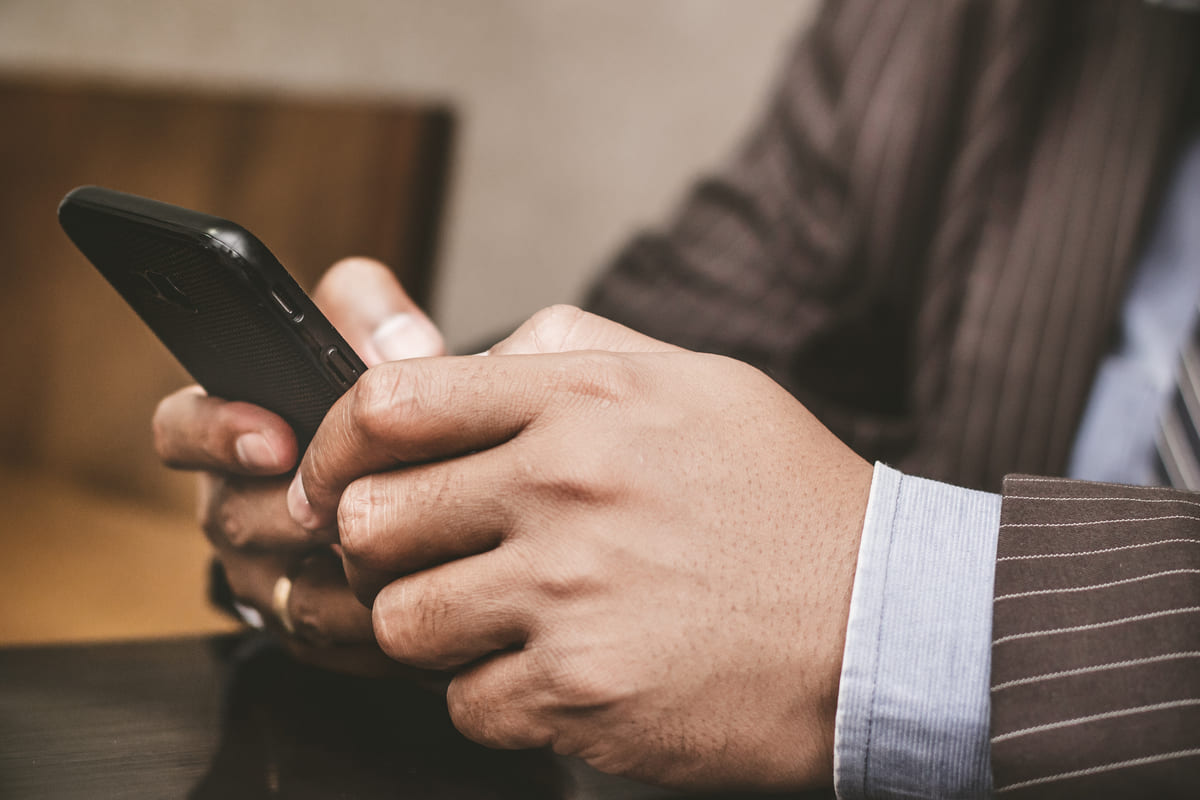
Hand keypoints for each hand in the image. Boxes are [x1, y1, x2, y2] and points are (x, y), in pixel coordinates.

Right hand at [152, 257, 443, 672]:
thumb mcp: (384, 342)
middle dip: (300, 509)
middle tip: (357, 499)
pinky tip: (426, 589)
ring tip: (407, 544)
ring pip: (287, 589)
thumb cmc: (399, 413)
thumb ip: (377, 316)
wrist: (446, 488)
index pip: (181, 428)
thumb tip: (401, 342)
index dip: (216, 433)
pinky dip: (377, 619)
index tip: (274, 437)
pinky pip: (330, 640)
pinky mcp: (308, 630)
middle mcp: (238, 506)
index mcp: (235, 432)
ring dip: (348, 570)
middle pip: (235, 518)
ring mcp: (268, 575)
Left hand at [289, 306, 872, 788]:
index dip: (335, 443)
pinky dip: (498, 697)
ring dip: (436, 631)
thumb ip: (576, 353)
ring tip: (503, 624)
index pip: (389, 402)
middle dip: (387, 550)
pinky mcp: (582, 692)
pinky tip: (563, 674)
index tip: (336, 478)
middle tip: (434, 564)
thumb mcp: (697, 383)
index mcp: (584, 400)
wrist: (886, 621)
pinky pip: (467, 705)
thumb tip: (479, 354)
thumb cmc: (788, 498)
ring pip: (402, 623)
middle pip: (373, 519)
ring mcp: (571, 593)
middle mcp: (565, 486)